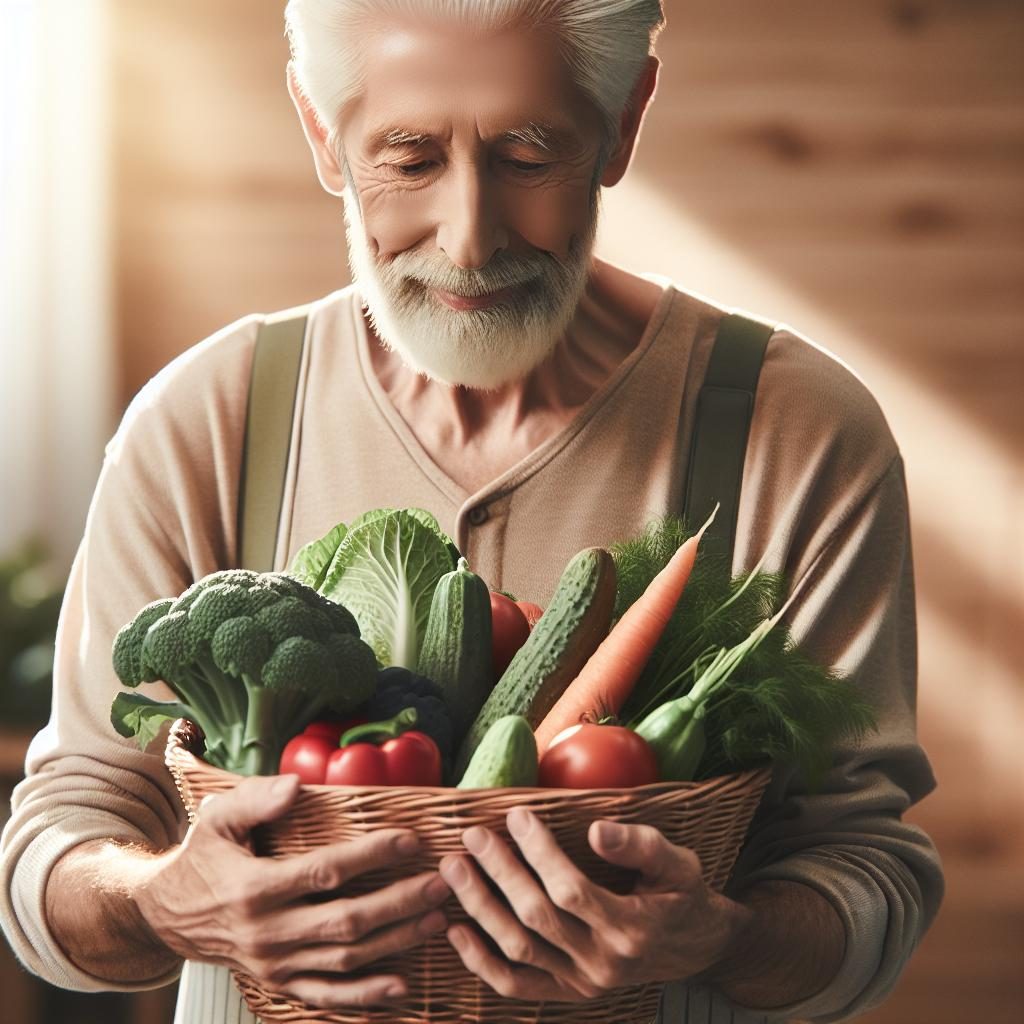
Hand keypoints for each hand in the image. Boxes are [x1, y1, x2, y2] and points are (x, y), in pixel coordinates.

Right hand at [134, 775, 451, 1008]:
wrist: (167, 915)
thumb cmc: (202, 858)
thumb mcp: (218, 818)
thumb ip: (257, 798)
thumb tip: (296, 785)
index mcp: (254, 889)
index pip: (324, 872)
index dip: (371, 855)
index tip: (410, 840)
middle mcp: (266, 933)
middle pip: (345, 921)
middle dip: (399, 903)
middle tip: (440, 885)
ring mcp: (274, 966)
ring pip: (344, 960)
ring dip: (394, 943)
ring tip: (436, 921)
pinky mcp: (278, 985)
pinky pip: (326, 996)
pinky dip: (364, 998)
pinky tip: (401, 986)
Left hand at [438, 808, 749, 1001]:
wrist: (693, 948)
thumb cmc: (683, 895)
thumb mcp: (679, 863)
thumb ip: (640, 845)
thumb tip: (596, 829)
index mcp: (631, 928)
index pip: (571, 890)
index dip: (540, 853)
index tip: (516, 815)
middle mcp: (603, 963)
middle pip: (537, 917)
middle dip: (499, 872)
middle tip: (472, 835)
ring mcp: (582, 982)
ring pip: (519, 950)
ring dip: (481, 907)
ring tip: (454, 868)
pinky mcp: (567, 992)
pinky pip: (516, 985)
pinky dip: (481, 961)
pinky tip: (456, 929)